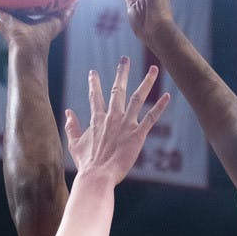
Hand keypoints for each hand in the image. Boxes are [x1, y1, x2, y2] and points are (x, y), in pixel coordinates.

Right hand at [66, 57, 169, 184]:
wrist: (98, 176)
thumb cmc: (87, 164)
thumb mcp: (75, 144)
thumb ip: (71, 127)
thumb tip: (68, 112)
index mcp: (97, 119)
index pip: (96, 97)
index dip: (95, 84)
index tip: (94, 72)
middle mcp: (112, 117)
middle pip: (118, 90)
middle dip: (122, 73)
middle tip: (125, 59)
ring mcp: (126, 124)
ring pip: (138, 98)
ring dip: (147, 82)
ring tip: (154, 69)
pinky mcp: (138, 134)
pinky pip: (151, 117)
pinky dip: (160, 106)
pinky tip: (168, 96)